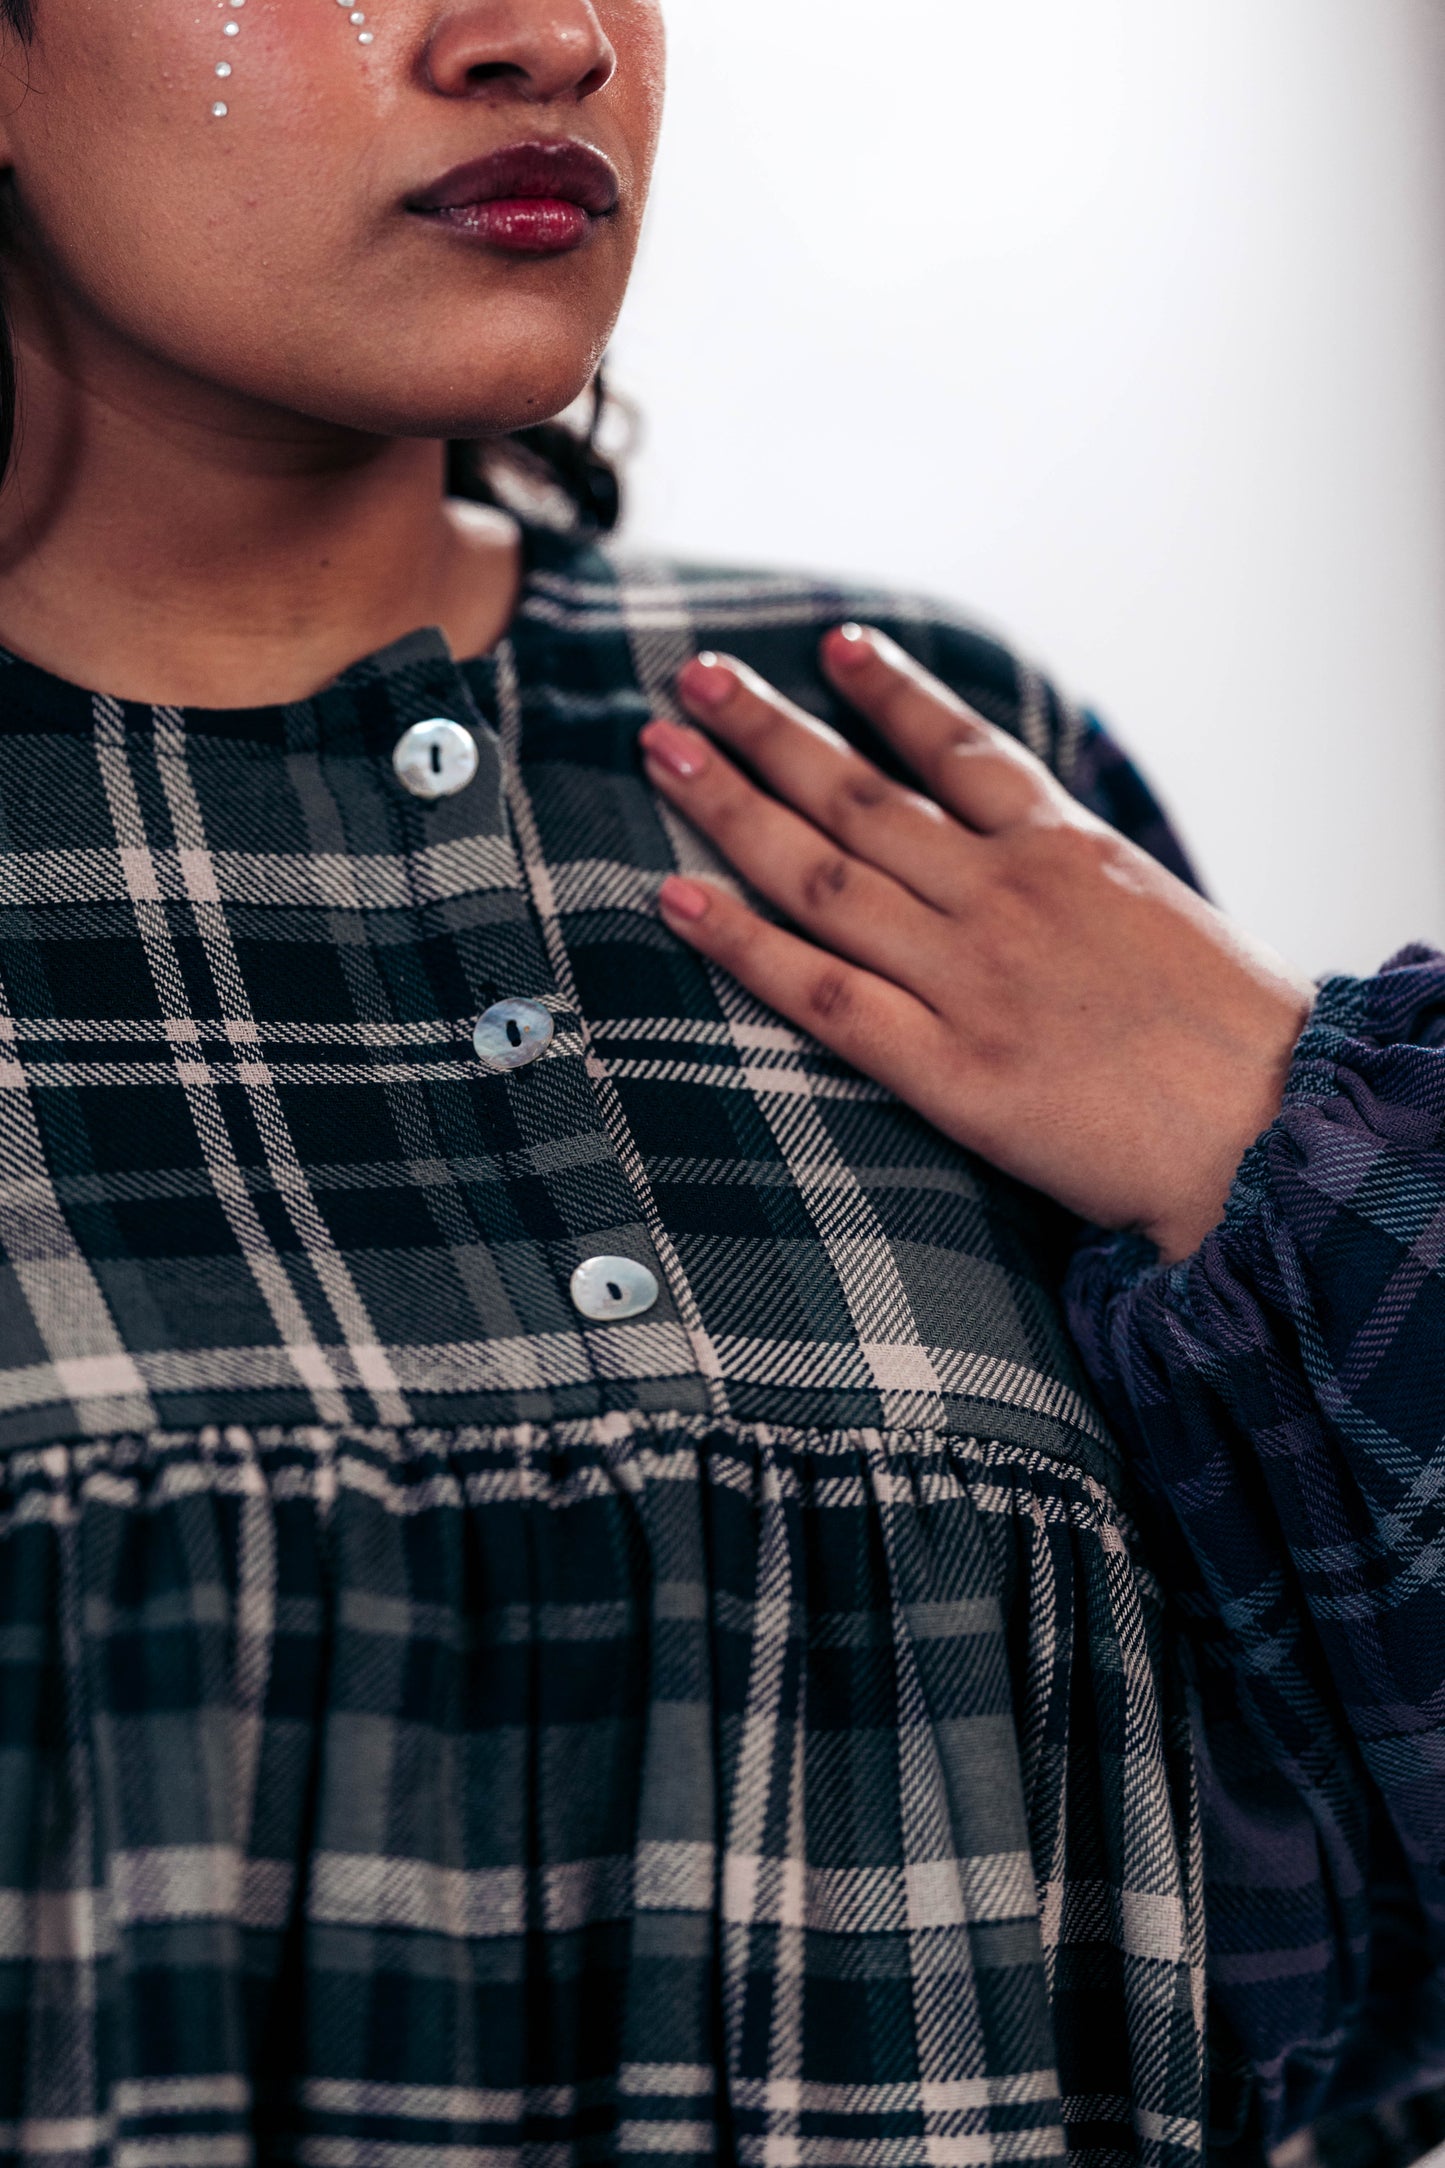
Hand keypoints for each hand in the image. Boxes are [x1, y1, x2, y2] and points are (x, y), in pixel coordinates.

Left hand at [640, 627, 1316, 1263]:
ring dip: (733, 807)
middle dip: (768, 731)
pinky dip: (746, 945)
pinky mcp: (951, 1069)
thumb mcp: (1161, 916)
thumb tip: (1022, 846)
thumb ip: (1079, 877)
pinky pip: (825, 994)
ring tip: (663, 752)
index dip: (887, 694)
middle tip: (693, 681)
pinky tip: (679, 899)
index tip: (830, 648)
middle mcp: (1005, 896)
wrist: (1271, 1133)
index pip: (957, 748)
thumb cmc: (1232, 1036)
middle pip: (860, 794)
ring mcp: (970, 978)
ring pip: (823, 874)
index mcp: (1068, 851)